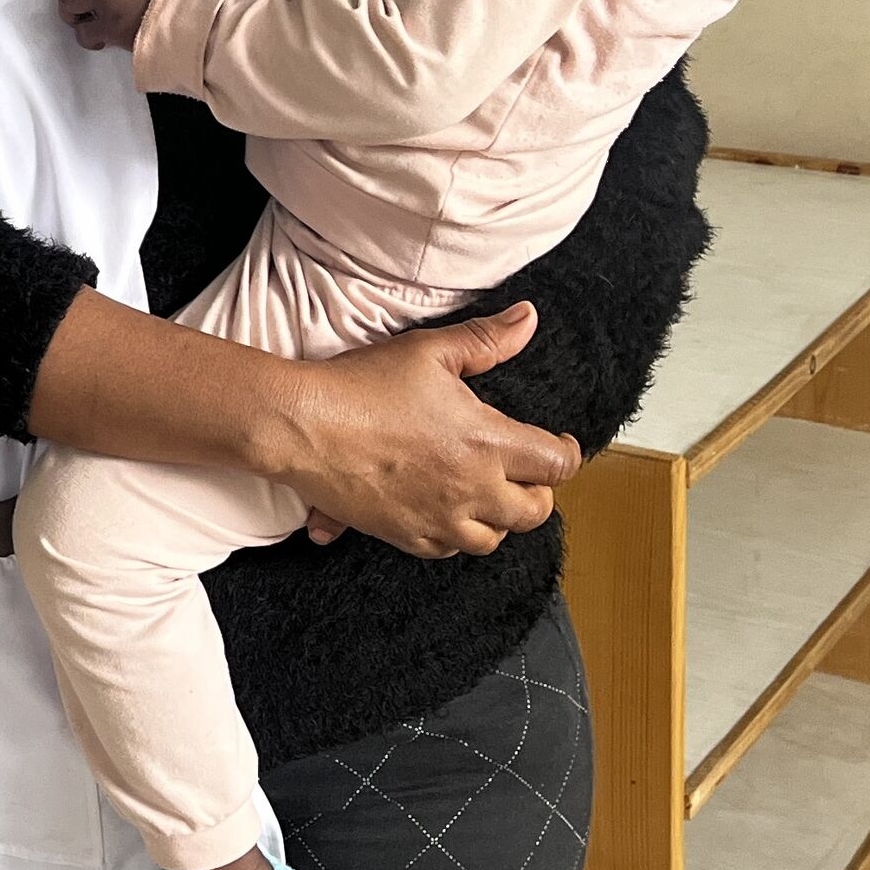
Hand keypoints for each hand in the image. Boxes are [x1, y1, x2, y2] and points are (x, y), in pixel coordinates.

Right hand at [271, 303, 578, 558]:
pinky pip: (446, 550)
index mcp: (487, 444)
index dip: (567, 455)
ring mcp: (437, 520)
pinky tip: (443, 512)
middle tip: (526, 475)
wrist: (302, 426)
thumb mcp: (428, 350)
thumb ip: (486, 339)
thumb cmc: (361, 385)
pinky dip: (453, 535)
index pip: (557, 466)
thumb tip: (528, 320)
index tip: (560, 445)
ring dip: (497, 520)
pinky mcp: (404, 536)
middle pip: (533, 512)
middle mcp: (471, 491)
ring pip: (491, 539)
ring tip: (486, 497)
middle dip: (538, 494)